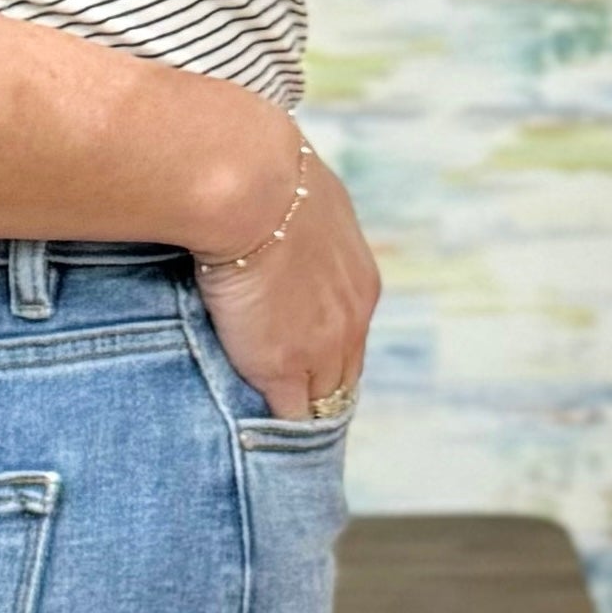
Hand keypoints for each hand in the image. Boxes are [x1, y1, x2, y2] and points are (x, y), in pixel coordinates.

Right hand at [197, 143, 380, 418]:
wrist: (251, 187)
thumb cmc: (263, 176)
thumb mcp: (303, 199)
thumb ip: (303, 227)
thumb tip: (281, 221)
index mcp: (360, 282)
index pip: (350, 338)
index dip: (325, 356)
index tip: (302, 367)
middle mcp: (352, 320)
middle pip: (343, 379)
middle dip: (320, 394)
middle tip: (290, 411)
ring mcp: (322, 348)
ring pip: (321, 403)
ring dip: (299, 415)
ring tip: (270, 433)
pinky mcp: (285, 369)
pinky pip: (288, 416)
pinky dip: (272, 428)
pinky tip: (253, 436)